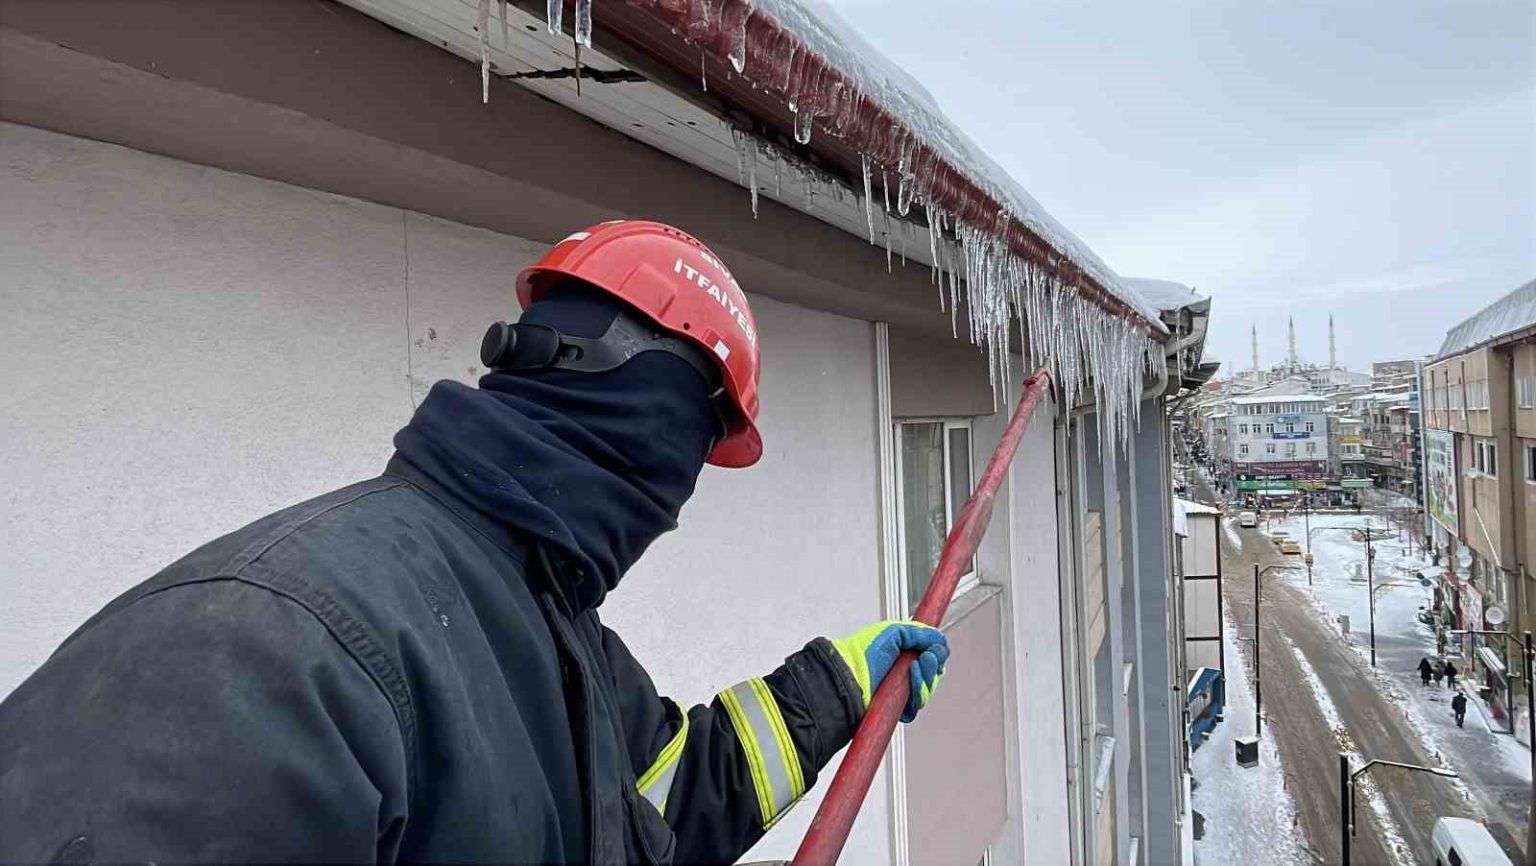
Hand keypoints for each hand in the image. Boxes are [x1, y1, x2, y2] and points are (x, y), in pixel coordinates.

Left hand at [831, 620, 948, 722]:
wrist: (850, 676)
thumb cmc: (862, 653)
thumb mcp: (893, 632)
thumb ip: (919, 632)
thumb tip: (938, 638)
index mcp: (903, 653)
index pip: (931, 656)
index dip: (937, 653)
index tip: (935, 648)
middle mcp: (903, 672)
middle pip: (934, 673)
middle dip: (933, 665)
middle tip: (926, 658)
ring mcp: (900, 691)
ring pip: (928, 689)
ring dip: (926, 678)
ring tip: (914, 669)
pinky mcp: (898, 708)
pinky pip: (917, 706)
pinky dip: (917, 695)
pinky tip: (910, 685)